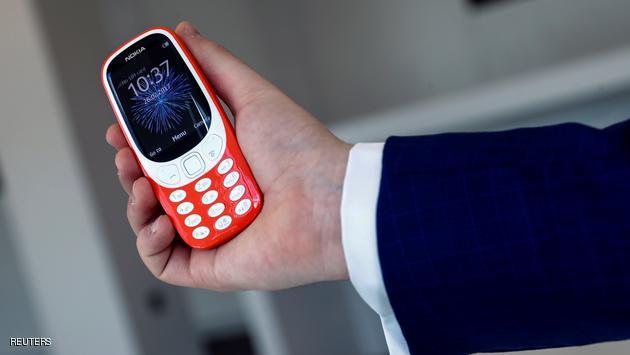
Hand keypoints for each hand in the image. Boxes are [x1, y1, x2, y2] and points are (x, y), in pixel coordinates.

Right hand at [106, 22, 350, 290]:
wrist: (327, 200)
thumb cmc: (300, 152)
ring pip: (152, 222)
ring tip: (144, 185)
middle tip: (126, 154)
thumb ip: (216, 66)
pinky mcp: (211, 265)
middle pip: (153, 186)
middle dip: (130, 169)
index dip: (138, 142)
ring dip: (135, 202)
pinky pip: (164, 262)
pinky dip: (150, 242)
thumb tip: (185, 34)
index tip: (122, 128)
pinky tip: (161, 221)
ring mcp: (211, 232)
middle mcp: (213, 197)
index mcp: (219, 162)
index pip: (166, 154)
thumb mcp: (252, 96)